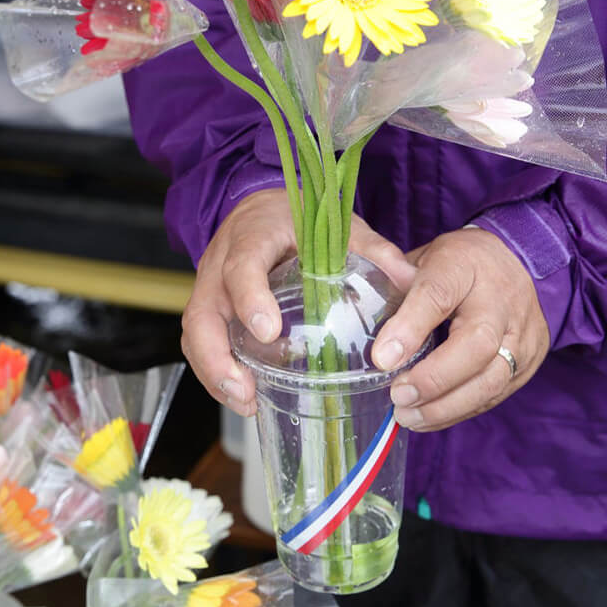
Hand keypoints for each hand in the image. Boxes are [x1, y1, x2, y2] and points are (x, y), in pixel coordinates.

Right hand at [180, 188, 414, 416]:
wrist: (259, 204)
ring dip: (214, 374)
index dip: (250, 299)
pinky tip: (243, 396)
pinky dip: (215, 374)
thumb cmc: (296, 217)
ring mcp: (209, 287)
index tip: (269, 331)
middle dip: (216, 357)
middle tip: (245, 389)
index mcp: (253, 237)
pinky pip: (199, 344)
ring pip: (195, 335)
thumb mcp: (337, 224)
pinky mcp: (210, 308)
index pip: (241, 267)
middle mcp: (220, 263)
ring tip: (245, 402)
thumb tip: (411, 282)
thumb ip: (373, 250)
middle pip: (201, 314)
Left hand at [373, 227, 548, 430]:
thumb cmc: (458, 265)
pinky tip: (429, 417)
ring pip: (492, 378)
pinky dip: (459, 410)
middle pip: (477, 344)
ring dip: (446, 405)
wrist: (515, 263)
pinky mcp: (529, 360)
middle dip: (435, 379)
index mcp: (465, 265)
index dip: (410, 327)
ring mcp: (522, 333)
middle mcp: (502, 299)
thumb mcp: (422, 259)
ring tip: (407, 416)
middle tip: (398, 396)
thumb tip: (364, 307)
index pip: (438, 293)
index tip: (382, 358)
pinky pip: (495, 394)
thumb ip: (394, 279)